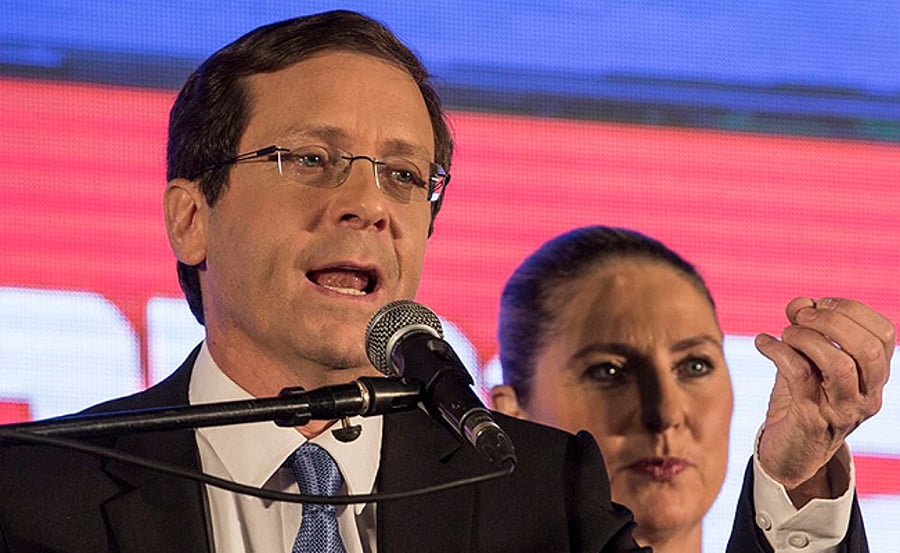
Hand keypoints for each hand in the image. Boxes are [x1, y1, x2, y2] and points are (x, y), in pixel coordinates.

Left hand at [755, 297, 893, 504]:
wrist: (789, 455)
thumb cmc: (802, 401)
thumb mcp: (809, 361)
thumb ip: (807, 329)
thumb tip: (799, 303)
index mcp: (874, 377)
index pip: (885, 333)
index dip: (851, 309)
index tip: (819, 304)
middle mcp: (867, 395)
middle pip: (868, 347)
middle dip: (832, 320)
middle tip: (801, 316)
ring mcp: (843, 411)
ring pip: (839, 364)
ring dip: (807, 338)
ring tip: (785, 332)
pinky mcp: (812, 420)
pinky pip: (800, 376)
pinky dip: (778, 351)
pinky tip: (763, 343)